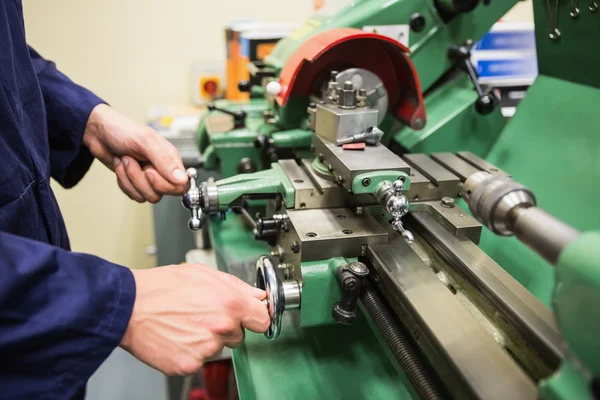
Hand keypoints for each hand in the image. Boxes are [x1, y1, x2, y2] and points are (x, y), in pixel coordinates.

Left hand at [83, 104, 187, 202]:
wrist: (99, 134)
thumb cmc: (122, 131)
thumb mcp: (145, 142)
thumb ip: (164, 161)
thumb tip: (182, 179)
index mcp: (171, 159)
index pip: (180, 185)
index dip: (165, 185)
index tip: (149, 172)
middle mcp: (163, 171)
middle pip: (161, 193)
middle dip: (141, 180)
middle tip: (134, 162)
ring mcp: (149, 179)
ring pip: (146, 196)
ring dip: (130, 179)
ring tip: (125, 161)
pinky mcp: (136, 184)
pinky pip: (134, 195)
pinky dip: (124, 182)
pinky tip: (121, 167)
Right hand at [120, 264, 269, 375]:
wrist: (129, 307)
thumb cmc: (162, 287)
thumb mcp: (203, 273)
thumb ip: (236, 285)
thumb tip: (257, 295)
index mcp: (229, 303)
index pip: (262, 319)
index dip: (255, 317)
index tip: (250, 317)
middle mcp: (221, 327)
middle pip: (239, 335)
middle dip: (226, 326)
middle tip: (202, 314)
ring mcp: (206, 348)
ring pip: (218, 347)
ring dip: (207, 339)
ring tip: (185, 323)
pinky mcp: (189, 364)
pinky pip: (200, 360)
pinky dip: (190, 351)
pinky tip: (177, 336)